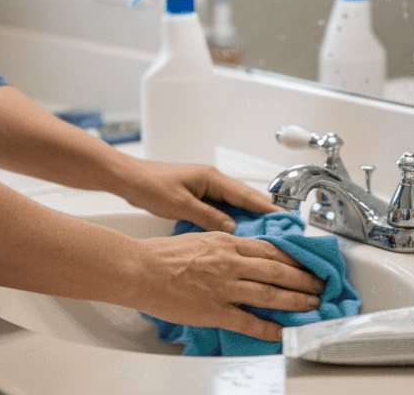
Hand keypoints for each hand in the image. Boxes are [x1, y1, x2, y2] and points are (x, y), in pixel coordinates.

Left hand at [114, 158, 282, 234]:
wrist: (128, 179)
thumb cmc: (150, 186)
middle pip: (244, 198)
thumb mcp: (180, 205)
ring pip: (234, 203)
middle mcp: (212, 180)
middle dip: (263, 212)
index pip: (246, 194)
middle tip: (282, 229)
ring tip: (265, 234)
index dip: (267, 208)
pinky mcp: (197, 195)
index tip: (285, 218)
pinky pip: (221, 208)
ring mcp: (205, 187)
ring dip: (249, 217)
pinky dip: (232, 218)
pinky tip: (236, 232)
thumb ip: (207, 216)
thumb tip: (231, 229)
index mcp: (211, 178)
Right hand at [126, 229, 323, 341]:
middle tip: (319, 285)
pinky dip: (269, 329)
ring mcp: (224, 288)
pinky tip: (283, 332)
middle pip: (278, 271)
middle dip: (303, 279)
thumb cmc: (162, 255)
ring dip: (295, 301)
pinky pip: (249, 322)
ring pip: (270, 294)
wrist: (139, 270)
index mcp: (227, 243)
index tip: (306, 263)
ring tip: (311, 305)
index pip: (270, 249)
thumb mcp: (199, 238)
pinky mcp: (214, 311)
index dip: (293, 258)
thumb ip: (222, 244)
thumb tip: (238, 248)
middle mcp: (231, 263)